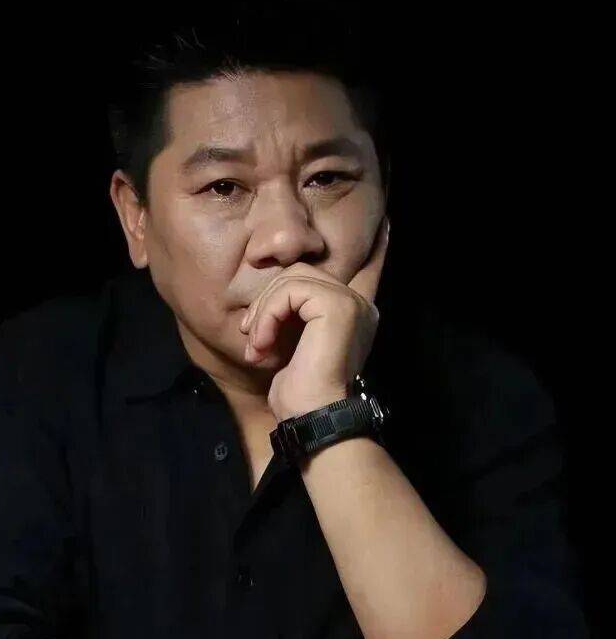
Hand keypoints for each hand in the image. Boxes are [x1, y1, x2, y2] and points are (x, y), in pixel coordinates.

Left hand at [239, 215, 390, 421]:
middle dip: (268, 301)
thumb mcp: (294, 344)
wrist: (312, 416)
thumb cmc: (301, 391)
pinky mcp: (337, 305)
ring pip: (290, 278)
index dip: (378, 246)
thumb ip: (298, 314)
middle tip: (252, 337)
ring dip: (263, 312)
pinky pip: (288, 291)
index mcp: (355, 311)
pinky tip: (263, 343)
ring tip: (257, 344)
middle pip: (301, 272)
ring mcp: (351, 302)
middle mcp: (359, 302)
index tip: (386, 221)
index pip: (370, 268)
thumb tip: (283, 293)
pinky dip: (267, 315)